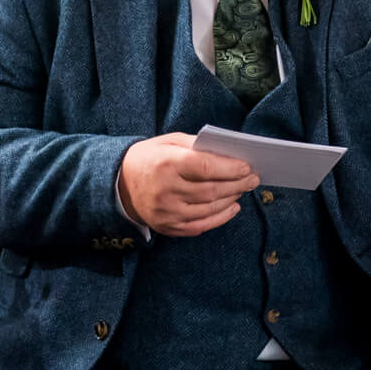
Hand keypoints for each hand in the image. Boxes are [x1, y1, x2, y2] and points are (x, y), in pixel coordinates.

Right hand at [117, 132, 258, 236]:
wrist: (117, 184)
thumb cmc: (149, 158)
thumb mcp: (168, 142)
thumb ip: (197, 146)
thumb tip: (230, 154)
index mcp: (166, 164)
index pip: (206, 168)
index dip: (231, 168)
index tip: (247, 167)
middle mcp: (165, 190)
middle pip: (211, 190)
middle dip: (237, 184)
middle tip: (253, 179)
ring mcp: (166, 212)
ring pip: (209, 208)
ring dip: (232, 199)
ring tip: (243, 190)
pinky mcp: (168, 227)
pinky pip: (201, 225)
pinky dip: (221, 216)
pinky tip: (233, 207)